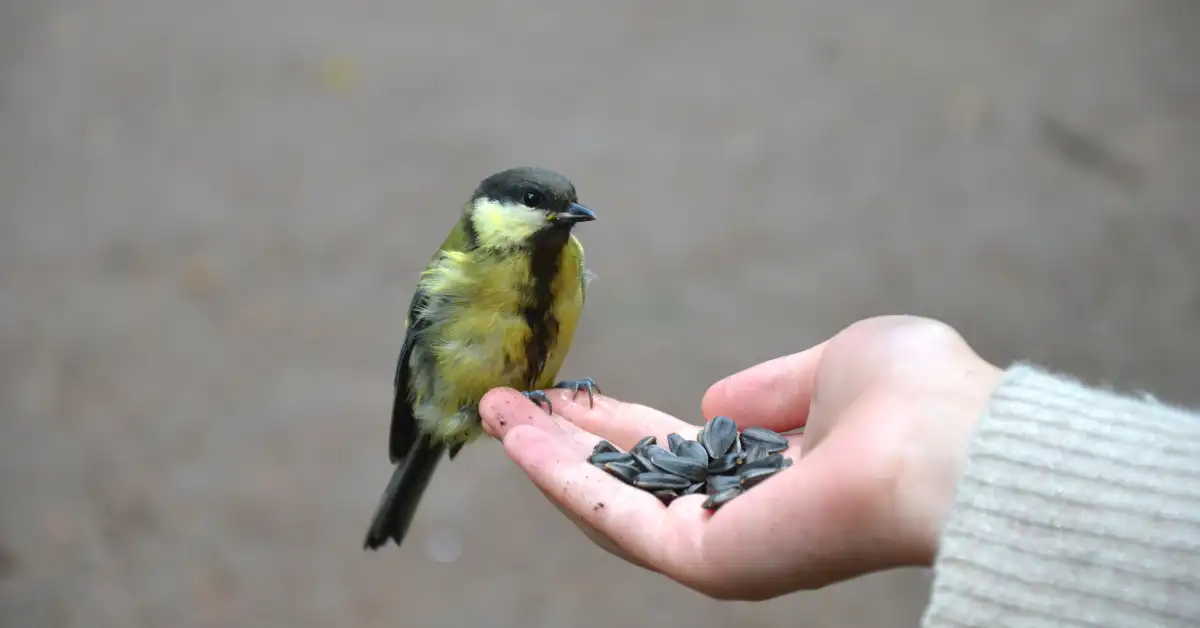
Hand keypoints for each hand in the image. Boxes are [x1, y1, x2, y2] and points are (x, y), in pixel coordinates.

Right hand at [479, 316, 1002, 599]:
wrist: (954, 445)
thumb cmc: (915, 397)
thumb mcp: (831, 366)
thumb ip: (768, 387)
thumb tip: (711, 399)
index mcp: (772, 474)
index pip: (671, 449)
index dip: (612, 421)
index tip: (562, 393)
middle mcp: (740, 516)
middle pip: (628, 479)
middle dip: (563, 441)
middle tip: (502, 402)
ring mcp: (721, 545)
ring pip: (609, 504)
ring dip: (546, 459)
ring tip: (491, 413)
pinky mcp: (706, 561)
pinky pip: (616, 518)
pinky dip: (561, 478)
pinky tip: (518, 439)